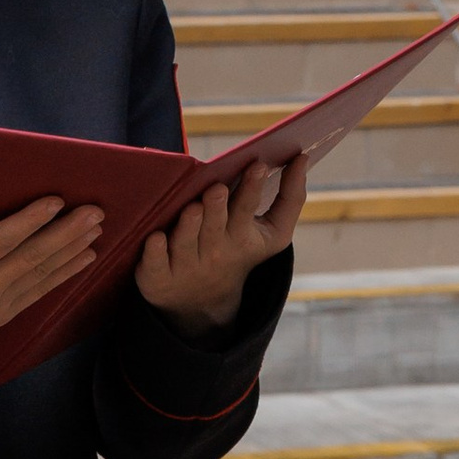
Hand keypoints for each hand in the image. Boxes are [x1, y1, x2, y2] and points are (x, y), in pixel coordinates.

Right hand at [0, 196, 103, 380]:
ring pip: (40, 274)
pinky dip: (64, 274)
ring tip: (99, 228)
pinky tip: (86, 259)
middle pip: (29, 258)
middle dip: (64, 234)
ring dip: (72, 250)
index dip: (25, 223)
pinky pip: (39, 292)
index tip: (53, 202)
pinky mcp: (1, 316)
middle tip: (95, 211)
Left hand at [135, 156, 306, 336]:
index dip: (252, 188)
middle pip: (215, 226)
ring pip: (186, 242)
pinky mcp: (157, 277)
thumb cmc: (239, 249)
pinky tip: (156, 237)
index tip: (258, 164)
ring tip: (193, 207)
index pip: (248, 210)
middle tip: (218, 189)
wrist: (203, 302)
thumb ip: (291, 196)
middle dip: (218, 207)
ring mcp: (185, 264)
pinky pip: (155, 262)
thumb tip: (302, 156)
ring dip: (190, 225)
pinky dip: (156, 251)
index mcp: (243, 237)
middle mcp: (214, 251)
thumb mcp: (272, 233)